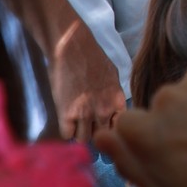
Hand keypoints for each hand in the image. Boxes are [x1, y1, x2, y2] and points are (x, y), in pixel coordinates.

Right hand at [52, 19, 126, 144]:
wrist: (72, 47)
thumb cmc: (92, 57)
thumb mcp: (112, 76)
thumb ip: (114, 95)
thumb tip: (113, 110)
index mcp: (117, 100)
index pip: (119, 127)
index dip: (111, 128)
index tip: (104, 125)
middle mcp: (104, 110)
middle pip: (103, 136)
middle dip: (96, 132)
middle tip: (88, 124)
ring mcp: (85, 113)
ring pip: (85, 139)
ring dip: (80, 133)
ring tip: (77, 122)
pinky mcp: (66, 113)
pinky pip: (68, 135)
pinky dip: (67, 130)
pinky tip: (67, 120)